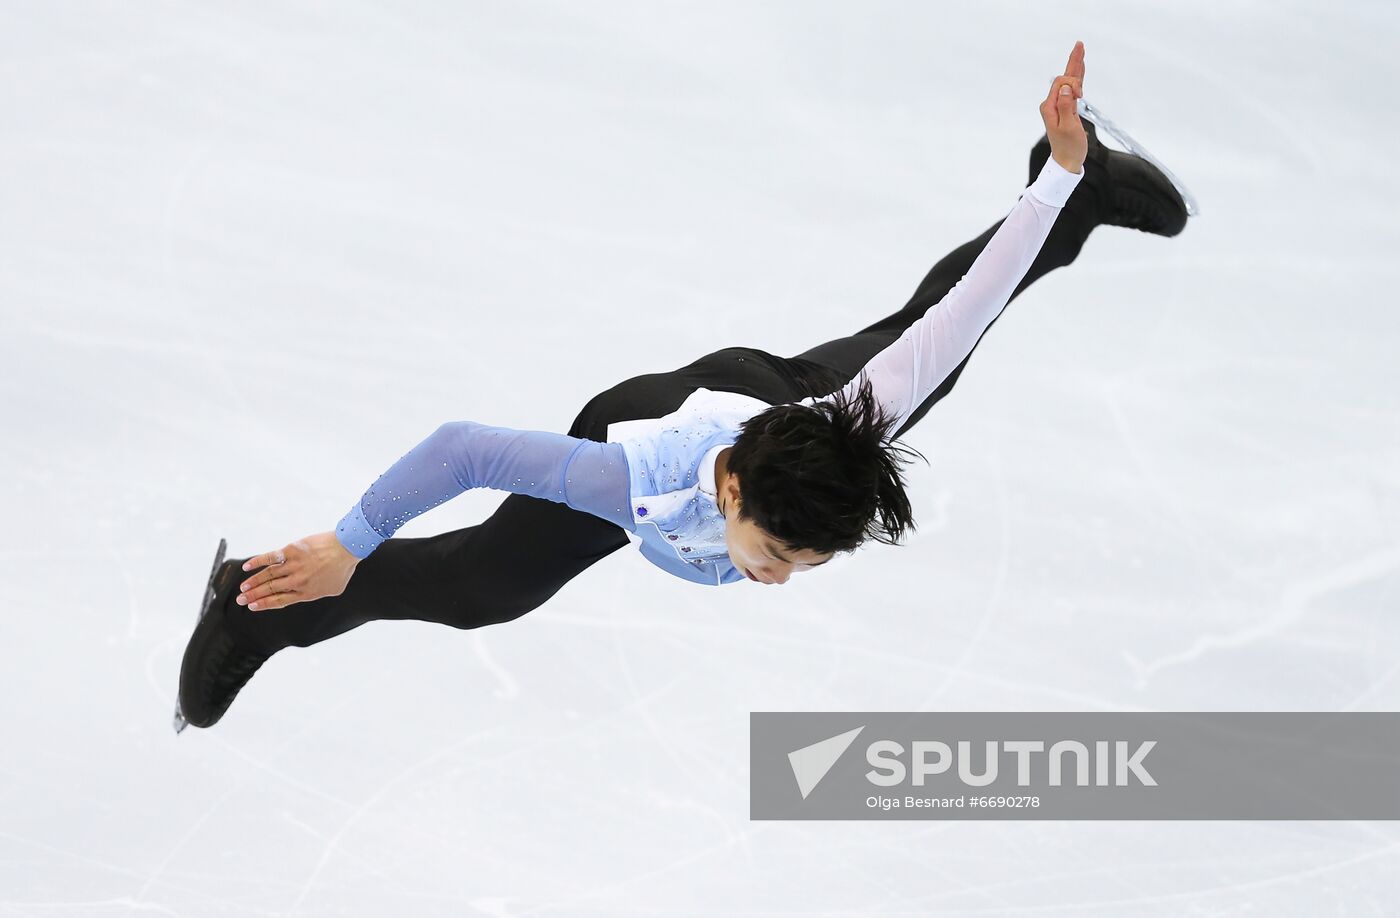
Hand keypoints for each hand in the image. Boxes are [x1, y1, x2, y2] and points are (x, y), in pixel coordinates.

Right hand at [236, 531, 359, 611]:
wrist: (348, 548)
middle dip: (253, 596)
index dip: (264, 604)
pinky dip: (257, 562)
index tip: (252, 607)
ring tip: (242, 588)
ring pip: (268, 576)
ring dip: (253, 583)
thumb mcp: (333, 589)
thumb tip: (306, 594)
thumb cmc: (343, 568)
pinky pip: (271, 557)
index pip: (280, 601)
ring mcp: (294, 566)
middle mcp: (298, 581)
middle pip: (270, 590)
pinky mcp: (292, 551)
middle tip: (240, 600)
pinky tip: (246, 567)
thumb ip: (316, 593)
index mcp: (307, 593)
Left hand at [1038, 41, 1086, 173]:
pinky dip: (1078, 78)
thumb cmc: (1068, 147)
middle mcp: (1053, 104)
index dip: (1073, 85)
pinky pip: (1072, 89)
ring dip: (1076, 66)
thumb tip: (1065, 88)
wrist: (1067, 161)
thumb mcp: (1068, 127)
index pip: (1061, 84)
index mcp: (1050, 107)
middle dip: (1073, 62)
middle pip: (1064, 78)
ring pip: (1069, 82)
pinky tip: (1080, 69)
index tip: (1080, 97)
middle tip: (1080, 44)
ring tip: (1080, 50)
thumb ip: (1066, 106)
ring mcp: (1060, 106)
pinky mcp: (1067, 109)